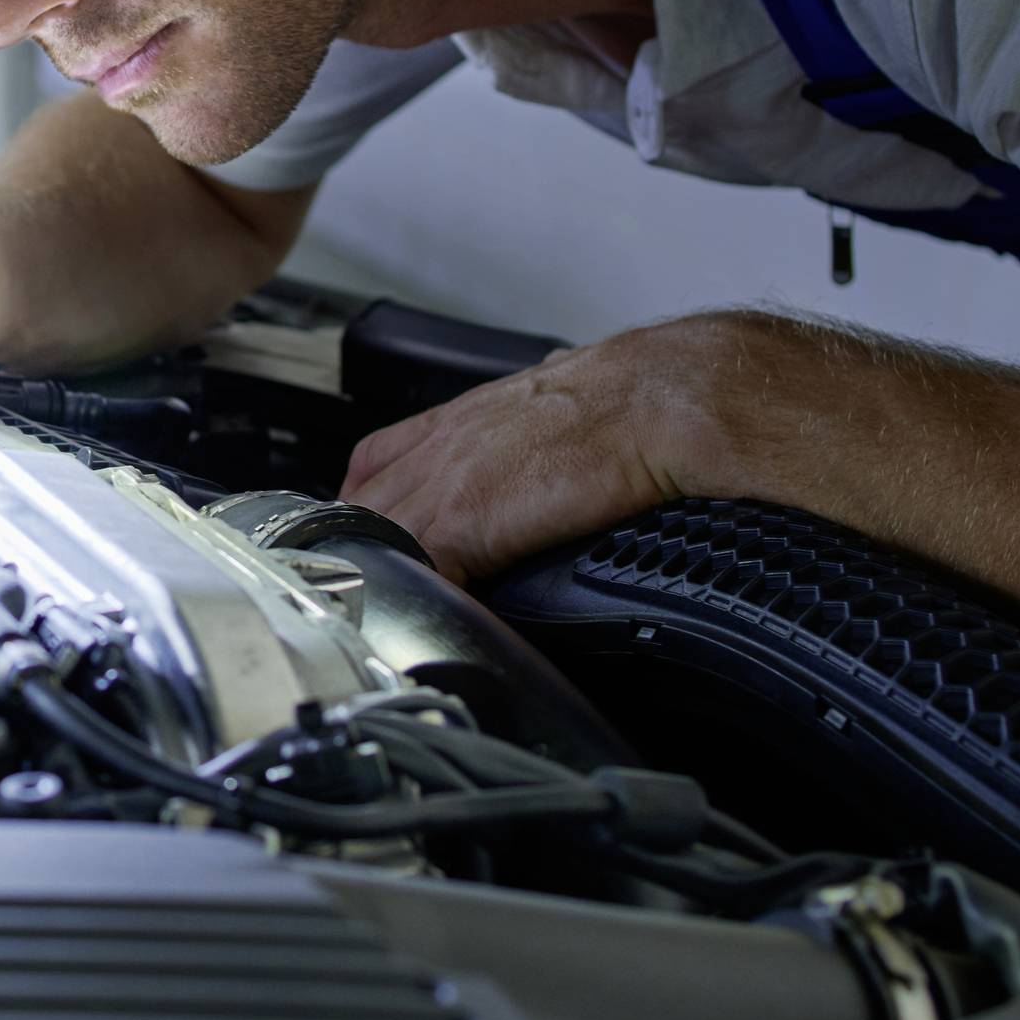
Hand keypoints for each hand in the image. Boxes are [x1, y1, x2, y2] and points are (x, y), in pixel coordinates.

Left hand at [342, 316, 737, 581]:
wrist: (657, 399)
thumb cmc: (628, 400)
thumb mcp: (555, 410)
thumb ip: (527, 437)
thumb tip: (545, 458)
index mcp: (458, 420)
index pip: (373, 461)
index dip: (367, 501)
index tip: (372, 532)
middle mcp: (438, 445)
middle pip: (362, 503)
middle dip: (366, 545)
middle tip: (381, 582)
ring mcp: (442, 481)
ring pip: (375, 535)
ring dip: (388, 574)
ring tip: (403, 607)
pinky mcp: (461, 520)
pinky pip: (415, 570)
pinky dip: (421, 600)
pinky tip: (434, 620)